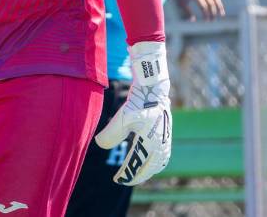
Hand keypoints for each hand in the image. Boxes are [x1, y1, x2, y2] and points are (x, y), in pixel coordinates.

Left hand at [94, 41, 171, 184]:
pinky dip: (156, 161)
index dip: (127, 175)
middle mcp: (161, 143)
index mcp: (151, 143)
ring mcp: (166, 138)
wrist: (153, 86)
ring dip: (149, 170)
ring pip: (160, 162)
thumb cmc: (138, 101)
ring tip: (138, 173)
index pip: (138, 166)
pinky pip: (164, 154)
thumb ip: (111, 134)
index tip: (117, 179)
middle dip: (138, 175)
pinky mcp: (166, 132)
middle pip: (151, 168)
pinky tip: (148, 159)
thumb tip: (100, 144)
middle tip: (125, 179)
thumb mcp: (122, 118)